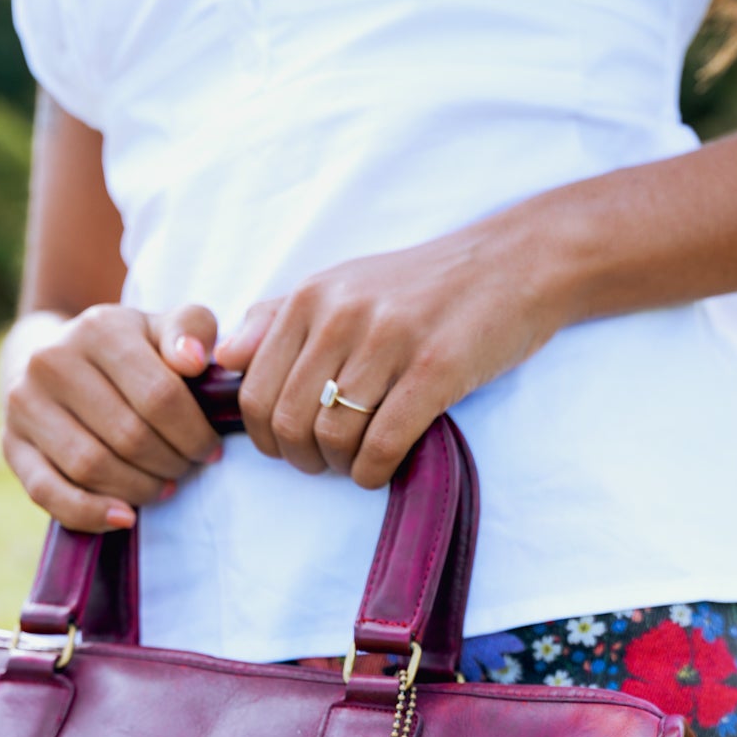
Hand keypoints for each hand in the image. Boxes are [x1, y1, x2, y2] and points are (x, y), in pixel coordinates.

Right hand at [2, 301, 223, 529]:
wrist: (54, 359)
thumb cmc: (126, 352)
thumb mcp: (161, 329)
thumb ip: (191, 330)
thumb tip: (195, 360)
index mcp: (99, 328)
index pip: (160, 395)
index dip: (194, 433)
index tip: (209, 449)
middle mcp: (52, 360)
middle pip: (128, 436)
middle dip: (170, 463)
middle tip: (186, 468)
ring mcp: (25, 404)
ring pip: (92, 467)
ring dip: (139, 489)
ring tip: (162, 487)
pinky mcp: (12, 445)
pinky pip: (50, 492)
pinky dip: (91, 513)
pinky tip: (125, 518)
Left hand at [214, 209, 563, 487]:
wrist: (512, 265)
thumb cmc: (422, 287)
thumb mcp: (342, 286)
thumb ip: (277, 319)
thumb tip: (224, 359)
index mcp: (310, 298)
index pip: (254, 391)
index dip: (265, 437)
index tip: (290, 446)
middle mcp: (341, 315)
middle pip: (288, 421)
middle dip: (300, 459)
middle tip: (325, 462)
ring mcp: (389, 341)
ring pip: (332, 437)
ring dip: (340, 467)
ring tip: (357, 461)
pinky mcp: (434, 369)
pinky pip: (381, 444)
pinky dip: (373, 471)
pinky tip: (382, 467)